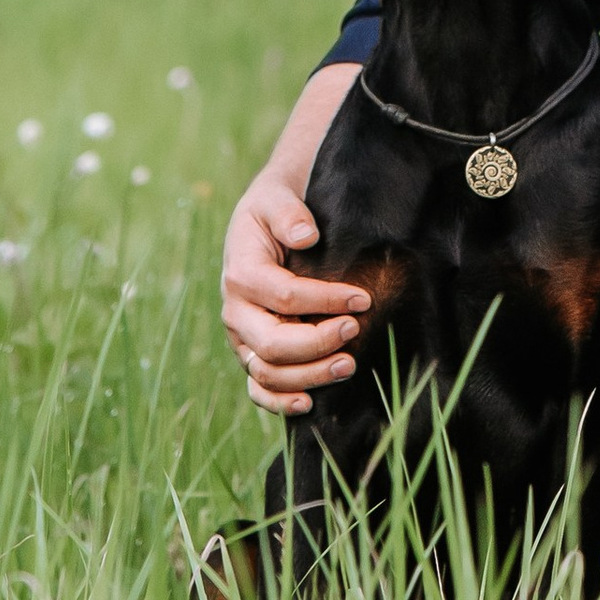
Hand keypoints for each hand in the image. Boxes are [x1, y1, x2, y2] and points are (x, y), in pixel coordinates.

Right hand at [219, 166, 371, 415]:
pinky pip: (258, 387)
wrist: (264, 218)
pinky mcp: (250, 351)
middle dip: (317, 343)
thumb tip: (306, 236)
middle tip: (356, 330)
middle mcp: (236, 310)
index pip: (284, 296)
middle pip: (273, 343)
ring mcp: (242, 336)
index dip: (325, 300)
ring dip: (309, 375)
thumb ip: (289, 213)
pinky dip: (279, 401)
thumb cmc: (274, 207)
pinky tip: (310, 403)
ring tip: (348, 365)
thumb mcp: (276, 196)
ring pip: (268, 371)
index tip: (362, 298)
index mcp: (241, 272)